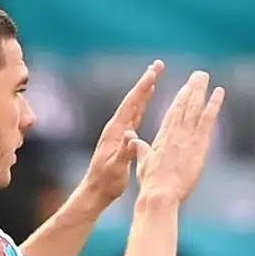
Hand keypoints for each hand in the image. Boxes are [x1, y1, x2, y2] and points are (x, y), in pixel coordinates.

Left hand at [77, 60, 162, 206]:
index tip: (153, 73)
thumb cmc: (106, 181)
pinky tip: (149, 96)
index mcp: (116, 131)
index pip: (131, 105)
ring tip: (156, 74)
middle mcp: (117, 126)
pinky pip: (136, 114)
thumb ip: (124, 151)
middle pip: (133, 99)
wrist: (96, 190)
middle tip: (158, 65)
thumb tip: (131, 135)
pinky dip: (143, 102)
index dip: (142, 89)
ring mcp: (119, 130)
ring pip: (135, 104)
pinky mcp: (123, 136)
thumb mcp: (116, 167)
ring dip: (145, 89)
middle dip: (146, 81)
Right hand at [133, 70, 224, 203]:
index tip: (185, 88)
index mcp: (163, 137)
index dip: (180, 99)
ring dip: (200, 89)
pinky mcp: (198, 143)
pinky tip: (219, 91)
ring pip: (194, 107)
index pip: (173, 114)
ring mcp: (186, 136)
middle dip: (191, 88)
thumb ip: (141, 149)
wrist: (160, 193)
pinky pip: (207, 119)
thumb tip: (134, 141)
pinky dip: (214, 104)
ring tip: (204, 75)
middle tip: (198, 74)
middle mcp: (174, 133)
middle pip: (184, 105)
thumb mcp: (143, 163)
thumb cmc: (151, 183)